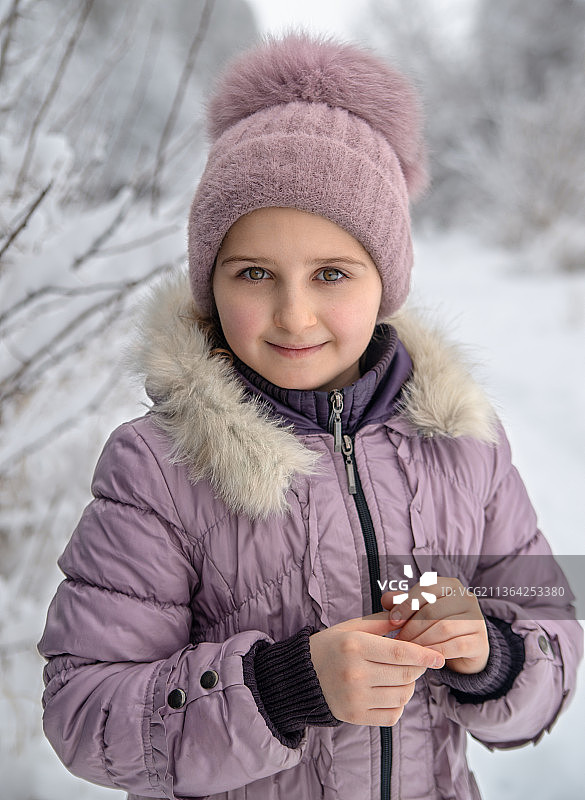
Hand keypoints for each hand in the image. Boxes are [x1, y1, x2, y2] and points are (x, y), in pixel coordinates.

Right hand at [309, 612, 444, 725]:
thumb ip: (380, 622)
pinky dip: (399, 704)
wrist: (301, 676)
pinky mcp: (355, 716)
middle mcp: (355, 673)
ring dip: (409, 685)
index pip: (399, 652)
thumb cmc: (330, 646)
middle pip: (405, 675)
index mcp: (354, 645)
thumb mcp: (351, 627)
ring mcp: (355, 697)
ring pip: (402, 695)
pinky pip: (392, 715)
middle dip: (418, 668)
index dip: (423, 655)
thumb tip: (408, 619)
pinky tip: (390, 691)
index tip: (439, 656)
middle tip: (416, 662)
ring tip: (399, 675)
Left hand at [381, 577, 489, 674]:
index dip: (407, 604)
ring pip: (444, 628)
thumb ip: (402, 602)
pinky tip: (425, 657)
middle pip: (433, 610)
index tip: (393, 621)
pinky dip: (437, 651)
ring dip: (422, 640)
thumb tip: (386, 600)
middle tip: (399, 640)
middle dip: (412, 627)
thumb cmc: (436, 623)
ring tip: (409, 649)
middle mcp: (466, 598)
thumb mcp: (419, 610)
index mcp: (450, 585)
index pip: (426, 588)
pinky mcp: (480, 641)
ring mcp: (477, 619)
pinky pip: (455, 646)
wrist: (464, 648)